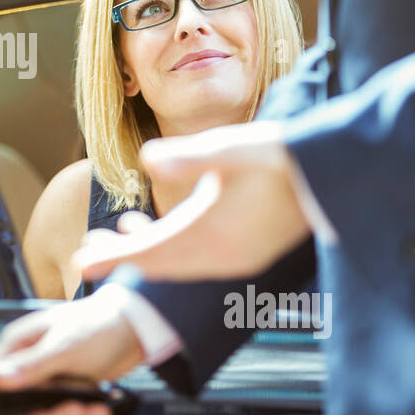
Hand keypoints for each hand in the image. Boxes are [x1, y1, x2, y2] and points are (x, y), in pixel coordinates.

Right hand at [0, 290, 145, 414]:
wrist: (136, 327)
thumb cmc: (98, 325)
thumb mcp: (64, 347)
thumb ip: (31, 366)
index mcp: (19, 345)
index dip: (5, 408)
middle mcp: (29, 362)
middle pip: (22, 405)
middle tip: (75, 412)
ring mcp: (49, 377)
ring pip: (45, 413)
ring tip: (95, 412)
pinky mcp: (67, 389)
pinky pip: (65, 413)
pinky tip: (100, 411)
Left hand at [73, 120, 310, 281]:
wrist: (335, 178)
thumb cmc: (284, 158)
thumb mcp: (232, 149)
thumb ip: (188, 157)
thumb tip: (148, 159)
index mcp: (213, 235)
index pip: (151, 252)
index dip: (114, 258)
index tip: (80, 264)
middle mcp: (222, 256)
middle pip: (160, 264)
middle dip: (122, 260)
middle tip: (84, 260)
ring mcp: (237, 258)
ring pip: (179, 264)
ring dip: (146, 254)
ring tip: (116, 241)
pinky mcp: (248, 252)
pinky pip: (199, 260)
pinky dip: (173, 250)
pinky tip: (160, 231)